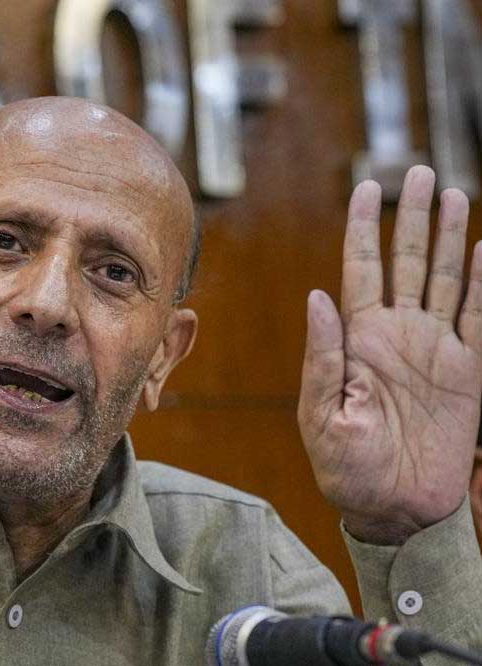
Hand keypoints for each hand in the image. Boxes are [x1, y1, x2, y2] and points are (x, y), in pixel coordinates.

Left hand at [299, 166, 480, 544]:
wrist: (394, 508)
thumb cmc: (347, 468)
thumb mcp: (321, 414)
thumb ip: (322, 355)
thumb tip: (318, 296)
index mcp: (357, 340)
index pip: (360, 268)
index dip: (363, 228)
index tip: (366, 187)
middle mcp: (396, 334)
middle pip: (406, 260)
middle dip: (410, 216)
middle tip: (416, 171)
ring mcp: (434, 350)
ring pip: (445, 278)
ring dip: (448, 235)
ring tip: (450, 191)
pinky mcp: (468, 372)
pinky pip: (481, 317)